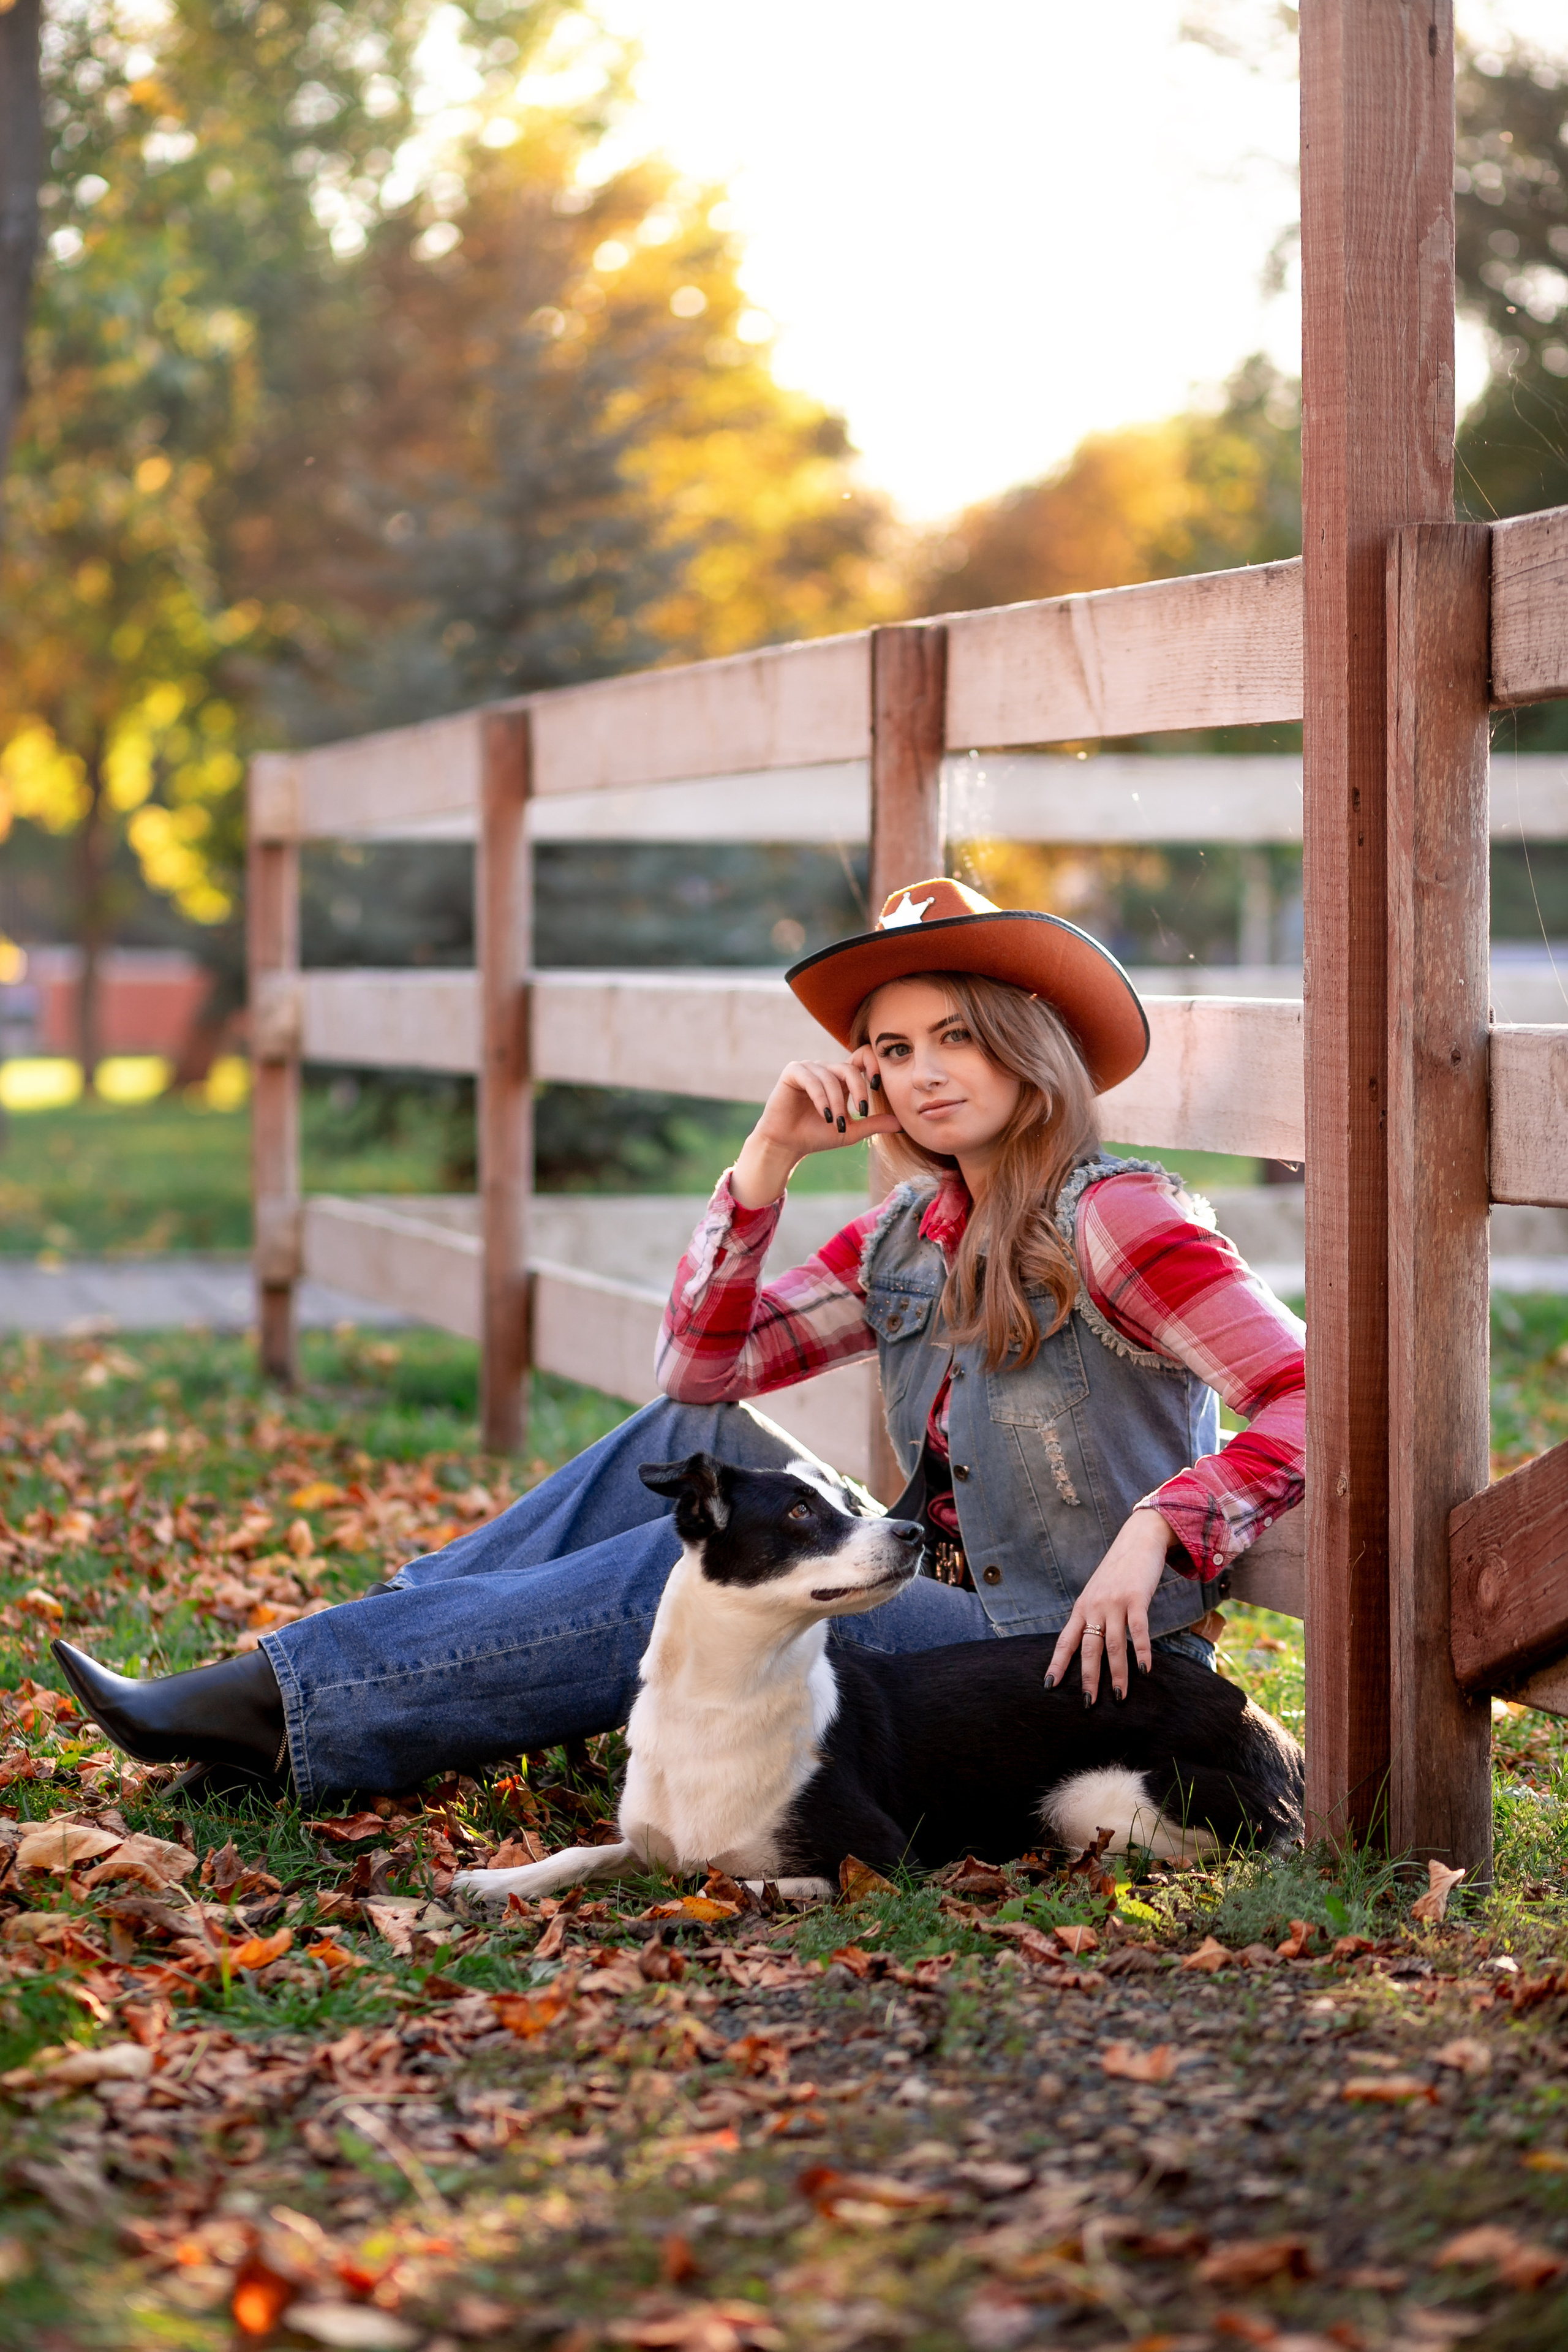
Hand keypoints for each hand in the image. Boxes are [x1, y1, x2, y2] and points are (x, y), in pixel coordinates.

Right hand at [732, 1050, 902, 1208]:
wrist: (788, 1145)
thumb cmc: (817, 1136)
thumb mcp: (851, 1131)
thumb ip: (874, 1124)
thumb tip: (903, 1123)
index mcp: (841, 1078)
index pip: (861, 1058)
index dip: (873, 1064)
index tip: (878, 1085)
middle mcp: (826, 1069)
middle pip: (850, 1068)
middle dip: (859, 1090)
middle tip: (862, 1112)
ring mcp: (809, 1068)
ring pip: (831, 1078)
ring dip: (838, 1102)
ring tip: (837, 1123)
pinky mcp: (793, 1072)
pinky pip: (812, 1079)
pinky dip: (821, 1098)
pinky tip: (825, 1115)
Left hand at [1044, 1508, 1173, 1704]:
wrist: (1137, 1540)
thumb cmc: (1118, 1571)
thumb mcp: (1097, 1593)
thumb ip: (1092, 1616)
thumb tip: (1090, 1646)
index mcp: (1082, 1608)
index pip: (1065, 1640)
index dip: (1057, 1664)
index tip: (1048, 1686)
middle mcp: (1094, 1606)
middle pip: (1088, 1648)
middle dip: (1088, 1678)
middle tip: (1088, 1703)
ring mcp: (1114, 1602)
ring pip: (1113, 1645)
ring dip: (1117, 1673)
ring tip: (1119, 1696)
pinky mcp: (1136, 1598)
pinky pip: (1138, 1630)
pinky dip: (1141, 1652)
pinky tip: (1145, 1670)